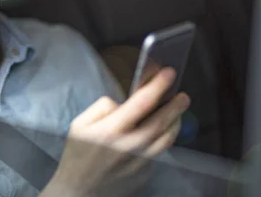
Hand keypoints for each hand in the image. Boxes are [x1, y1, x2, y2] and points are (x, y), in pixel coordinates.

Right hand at [41, 68, 189, 196]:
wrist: (79, 190)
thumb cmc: (77, 155)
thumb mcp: (79, 124)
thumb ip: (101, 108)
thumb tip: (122, 103)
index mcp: (110, 131)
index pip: (141, 103)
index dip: (157, 86)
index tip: (168, 75)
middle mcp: (128, 147)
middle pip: (161, 122)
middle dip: (175, 105)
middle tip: (182, 96)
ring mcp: (138, 163)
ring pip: (166, 139)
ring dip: (175, 123)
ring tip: (177, 112)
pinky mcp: (144, 174)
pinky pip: (159, 152)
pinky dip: (163, 139)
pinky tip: (162, 131)